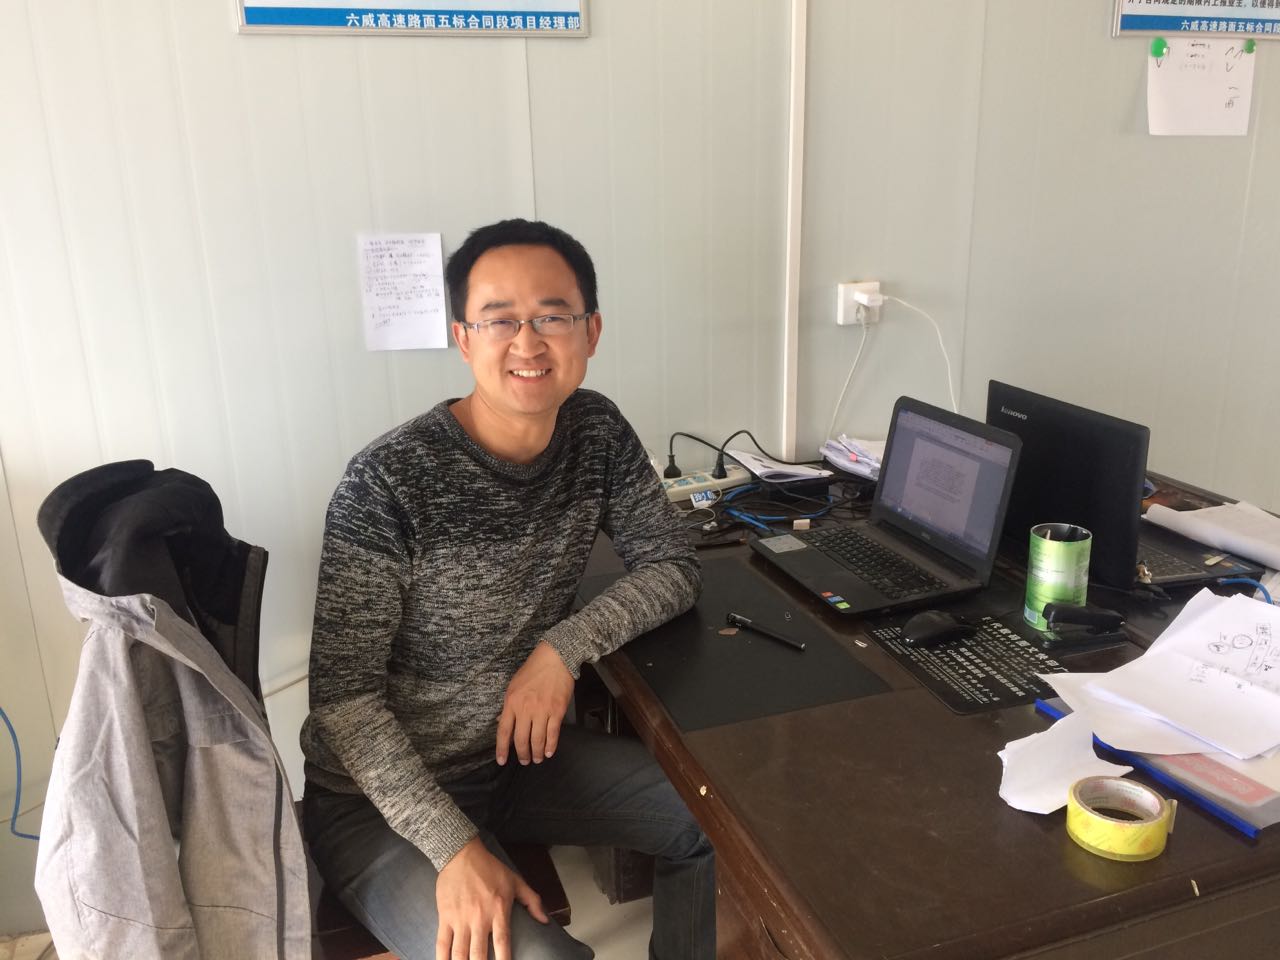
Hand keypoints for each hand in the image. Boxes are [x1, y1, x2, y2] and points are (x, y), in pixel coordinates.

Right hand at [435, 837, 547, 959]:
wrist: (461, 854)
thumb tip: (545, 921)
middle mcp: (479, 918)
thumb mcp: (515, 881)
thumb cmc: (490, 868)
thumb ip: (532, 901)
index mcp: (498, 910)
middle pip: (479, 954)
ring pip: (459, 953)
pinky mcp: (445, 917)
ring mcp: (460, 919)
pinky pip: (442, 943)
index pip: (503, 943)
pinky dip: (442, 958)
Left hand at [496, 640, 573, 765]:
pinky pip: (553, 734)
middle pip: (521, 740)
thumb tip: (500, 721)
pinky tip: (549, 752)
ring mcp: (542, 710)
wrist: (555, 659)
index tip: (502, 761)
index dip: (502, 749)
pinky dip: (551, 746)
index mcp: (511, 702)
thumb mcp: (513, 686)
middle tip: (525, 761)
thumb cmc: (533, 671)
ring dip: (537, 753)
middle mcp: (525, 709)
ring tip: (538, 758)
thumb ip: (507, 706)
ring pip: (537, 740)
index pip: (503, 731)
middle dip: (522, 754)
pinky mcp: (557, 711)